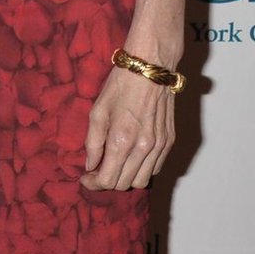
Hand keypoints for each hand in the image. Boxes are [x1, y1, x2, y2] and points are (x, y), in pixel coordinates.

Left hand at [81, 65, 176, 190]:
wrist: (150, 69)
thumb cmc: (120, 86)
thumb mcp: (97, 112)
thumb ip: (93, 143)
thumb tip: (91, 165)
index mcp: (122, 141)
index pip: (108, 179)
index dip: (94, 183)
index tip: (85, 178)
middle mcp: (143, 148)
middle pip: (125, 184)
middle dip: (107, 181)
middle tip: (96, 171)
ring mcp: (160, 146)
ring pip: (143, 180)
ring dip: (126, 178)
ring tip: (113, 165)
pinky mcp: (170, 141)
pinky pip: (155, 168)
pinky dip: (142, 169)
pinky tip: (131, 157)